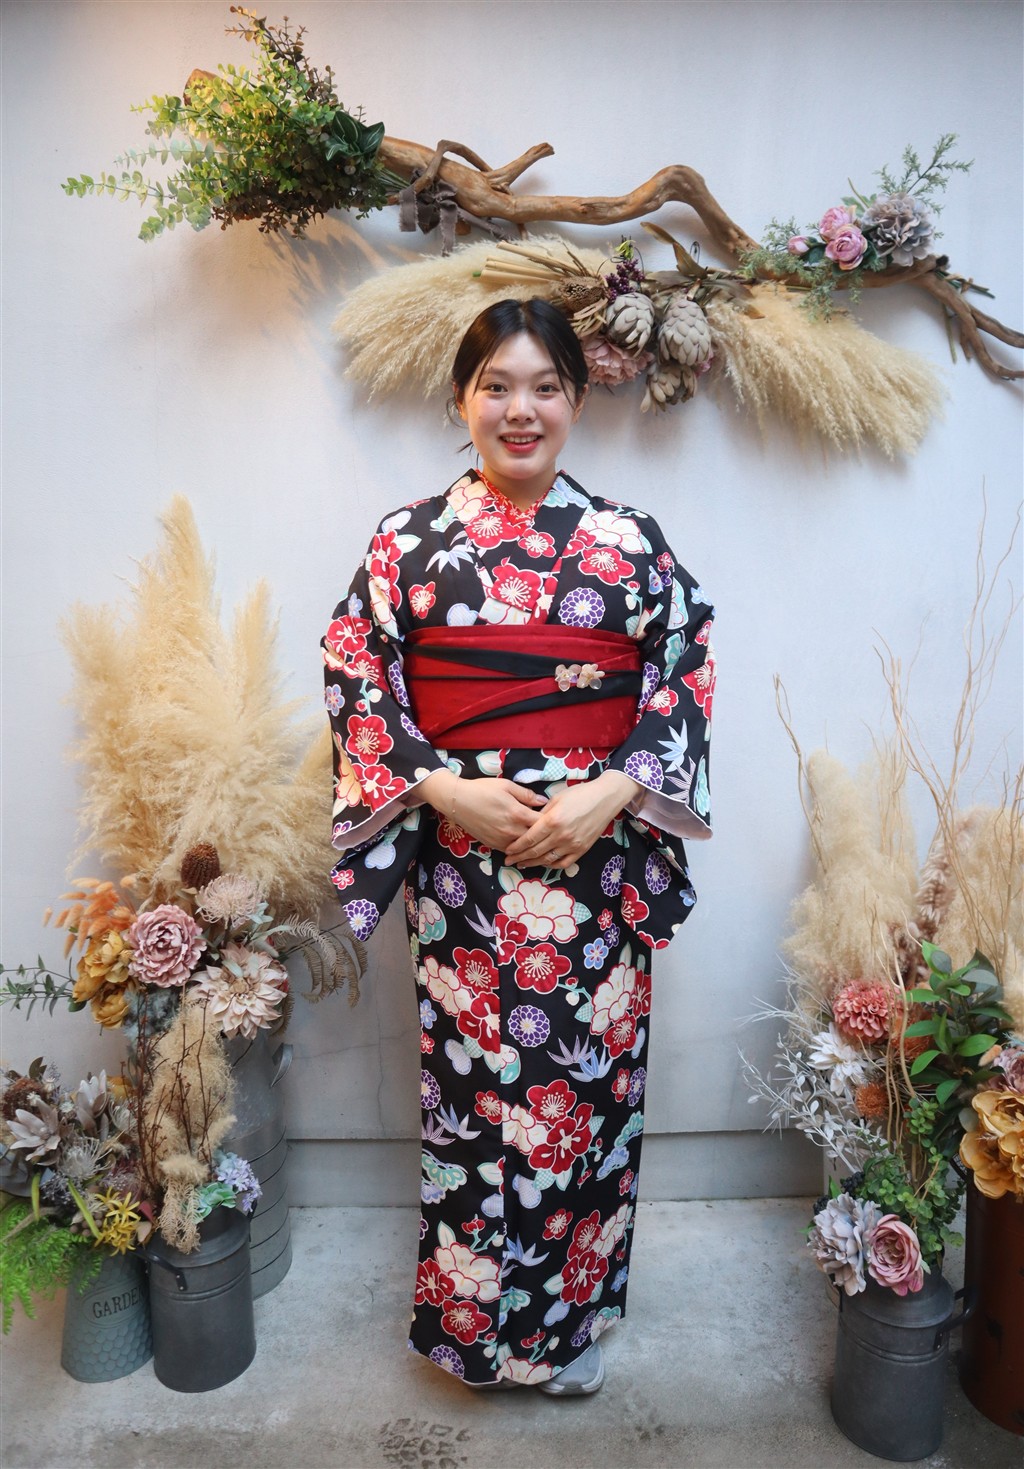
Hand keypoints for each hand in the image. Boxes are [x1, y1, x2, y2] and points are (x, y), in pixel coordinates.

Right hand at [418, 770, 545, 851]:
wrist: (458, 801)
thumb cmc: (482, 789)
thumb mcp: (507, 786)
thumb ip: (527, 795)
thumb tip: (544, 800)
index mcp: (518, 813)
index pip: (543, 822)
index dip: (552, 821)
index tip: (558, 819)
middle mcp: (512, 830)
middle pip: (536, 838)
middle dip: (545, 836)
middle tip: (554, 834)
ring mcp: (502, 840)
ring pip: (525, 848)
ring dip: (533, 845)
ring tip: (543, 844)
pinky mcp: (493, 845)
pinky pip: (512, 851)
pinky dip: (519, 850)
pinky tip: (525, 848)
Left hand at [503, 770, 641, 868]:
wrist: (605, 799)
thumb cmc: (580, 794)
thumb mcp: (556, 798)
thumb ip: (541, 813)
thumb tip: (528, 823)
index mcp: (552, 820)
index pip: (529, 838)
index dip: (516, 846)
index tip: (508, 850)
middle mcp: (561, 835)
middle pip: (535, 851)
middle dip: (519, 857)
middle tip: (508, 861)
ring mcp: (572, 844)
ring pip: (547, 859)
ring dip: (532, 863)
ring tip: (522, 864)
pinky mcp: (582, 850)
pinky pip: (563, 863)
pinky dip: (551, 865)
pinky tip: (543, 864)